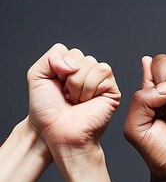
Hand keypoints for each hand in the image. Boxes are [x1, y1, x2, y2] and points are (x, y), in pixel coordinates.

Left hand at [27, 43, 120, 157]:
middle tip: (67, 95)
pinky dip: (90, 88)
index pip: (67, 51)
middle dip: (68, 77)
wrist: (58, 130)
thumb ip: (51, 56)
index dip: (58, 67)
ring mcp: (100, 80)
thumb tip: (75, 63)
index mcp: (70, 67)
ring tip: (77, 99)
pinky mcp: (112, 89)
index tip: (56, 86)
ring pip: (91, 63)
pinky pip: (103, 72)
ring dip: (78, 84)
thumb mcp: (37, 76)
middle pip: (79, 55)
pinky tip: (87, 100)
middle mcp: (86, 72)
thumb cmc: (47, 110)